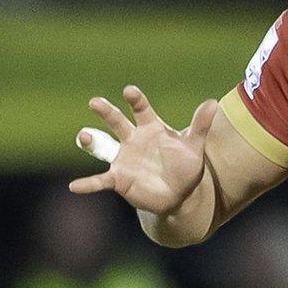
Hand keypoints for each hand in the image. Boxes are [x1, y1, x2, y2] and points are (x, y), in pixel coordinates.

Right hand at [69, 85, 218, 214]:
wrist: (179, 195)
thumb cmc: (185, 166)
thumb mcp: (194, 146)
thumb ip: (200, 125)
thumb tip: (213, 102)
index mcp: (150, 128)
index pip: (141, 109)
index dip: (135, 100)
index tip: (130, 92)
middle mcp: (132, 140)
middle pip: (116, 122)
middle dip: (106, 112)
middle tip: (95, 102)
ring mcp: (123, 159)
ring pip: (103, 146)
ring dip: (91, 141)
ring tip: (83, 136)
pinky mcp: (118, 179)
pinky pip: (100, 180)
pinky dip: (88, 184)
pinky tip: (75, 186)